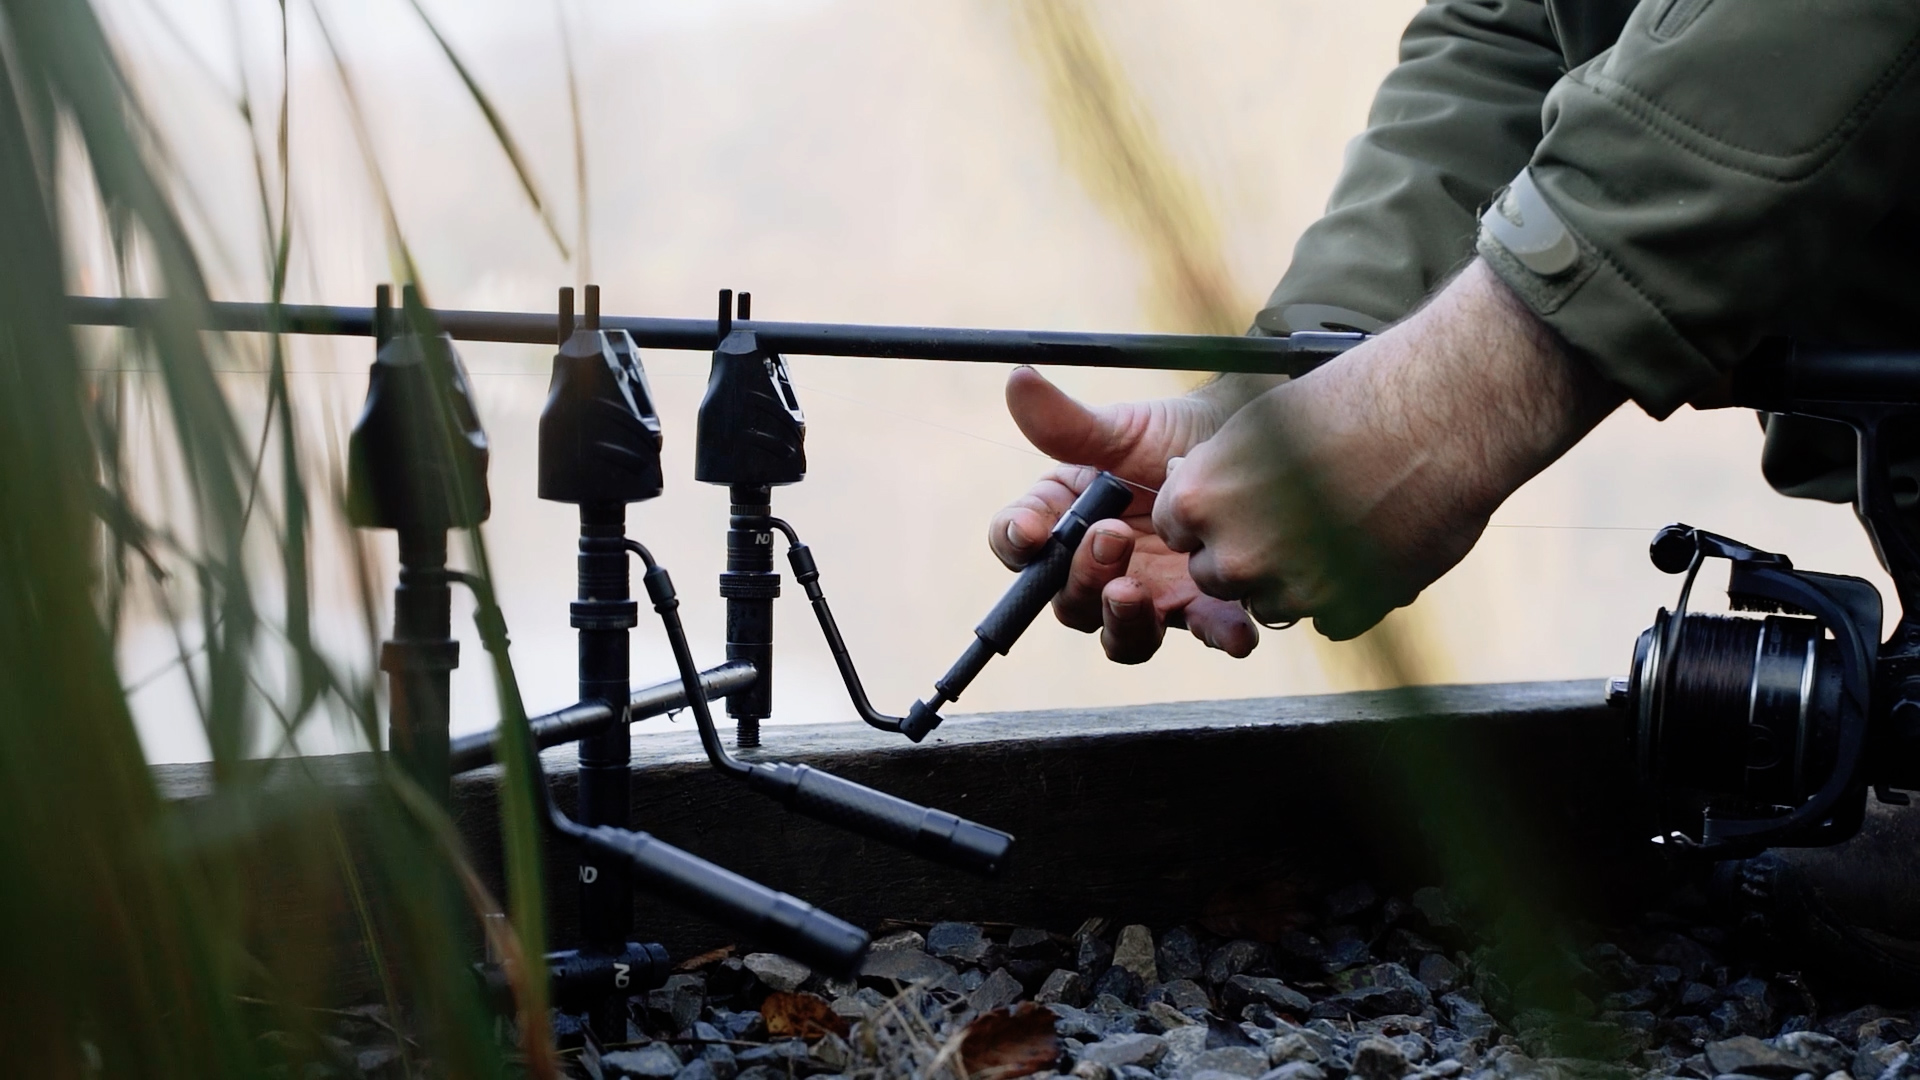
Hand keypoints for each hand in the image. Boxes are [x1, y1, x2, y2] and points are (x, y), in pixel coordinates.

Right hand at [988, 367, 1260, 661]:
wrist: (1246, 441)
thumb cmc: (1170, 434)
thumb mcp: (1121, 428)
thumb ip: (1068, 421)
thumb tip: (1018, 378)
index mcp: (1064, 521)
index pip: (1017, 543)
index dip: (1015, 541)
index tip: (1029, 531)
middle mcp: (1098, 569)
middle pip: (1067, 599)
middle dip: (1082, 575)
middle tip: (1112, 536)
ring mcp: (1149, 594)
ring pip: (1120, 635)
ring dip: (1123, 621)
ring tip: (1134, 593)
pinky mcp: (1202, 607)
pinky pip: (1205, 633)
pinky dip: (1218, 635)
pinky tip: (1232, 630)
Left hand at [1154, 259, 1625, 638]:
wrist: (1445, 413)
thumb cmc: (1356, 399)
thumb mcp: (1260, 421)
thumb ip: (1219, 469)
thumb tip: (1190, 486)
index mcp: (1203, 498)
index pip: (1174, 527)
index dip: (1206, 514)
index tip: (1234, 501)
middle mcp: (1238, 552)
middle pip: (1214, 574)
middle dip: (1242, 551)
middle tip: (1289, 516)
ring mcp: (1291, 589)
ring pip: (1266, 603)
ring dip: (1289, 578)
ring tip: (1332, 529)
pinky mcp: (1345, 612)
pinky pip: (1324, 618)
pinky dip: (1341, 594)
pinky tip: (1367, 546)